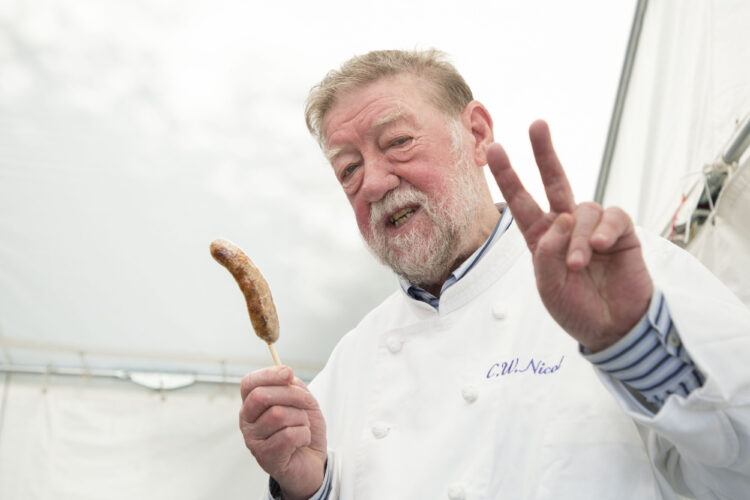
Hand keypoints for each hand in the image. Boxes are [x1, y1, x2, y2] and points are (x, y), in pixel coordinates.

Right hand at [240, 366, 326, 499]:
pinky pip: (288, 435)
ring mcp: (253, 441)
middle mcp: (247, 422)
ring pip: (279, 415)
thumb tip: (286, 374)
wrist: (312, 462)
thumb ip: (292, 386)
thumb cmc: (303, 429)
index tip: (288, 373)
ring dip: (301, 418)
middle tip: (307, 403)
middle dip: (292, 395)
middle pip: (261, 396)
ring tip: (302, 427)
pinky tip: (302, 441)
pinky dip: (303, 435)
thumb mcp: (302, 402)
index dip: (268, 374)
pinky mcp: (265, 457)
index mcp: (252, 404)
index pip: (249, 383)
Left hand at [486, 120, 652, 351]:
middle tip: (536, 125)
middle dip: (544, 153)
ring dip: (578, 237)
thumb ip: (547, 254)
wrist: (613, 329)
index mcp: (541, 238)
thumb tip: (561, 217)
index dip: (508, 176)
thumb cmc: (576, 309)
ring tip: (580, 264)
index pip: (521, 202)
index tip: (493, 149)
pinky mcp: (621, 233)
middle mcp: (566, 226)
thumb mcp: (548, 288)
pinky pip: (612, 216)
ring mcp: (593, 227)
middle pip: (554, 181)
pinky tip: (601, 246)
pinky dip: (604, 230)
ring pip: (582, 210)